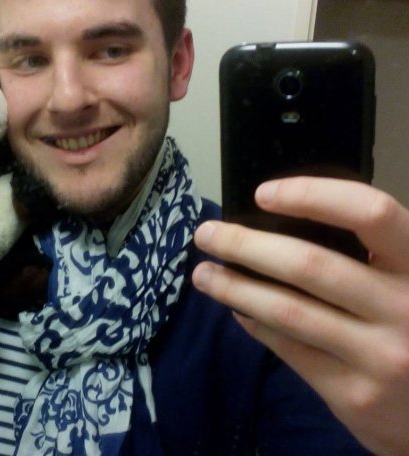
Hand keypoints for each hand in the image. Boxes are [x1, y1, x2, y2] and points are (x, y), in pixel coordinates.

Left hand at [192, 177, 408, 454]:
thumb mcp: (404, 281)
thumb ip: (363, 256)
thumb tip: (272, 230)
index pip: (369, 213)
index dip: (312, 195)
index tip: (262, 194)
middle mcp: (405, 308)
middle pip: (309, 265)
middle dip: (245, 245)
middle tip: (205, 234)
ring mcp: (380, 356)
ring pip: (288, 310)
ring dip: (234, 288)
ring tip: (202, 274)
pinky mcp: (356, 396)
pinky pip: (289, 348)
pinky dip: (255, 323)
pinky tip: (237, 309)